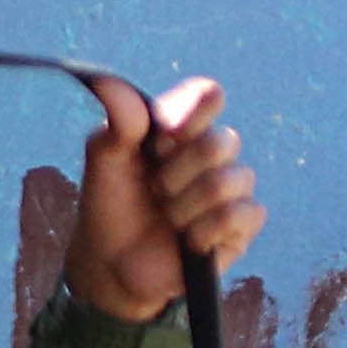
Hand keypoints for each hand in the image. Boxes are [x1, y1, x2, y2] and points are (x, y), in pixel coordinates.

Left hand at [63, 74, 265, 322]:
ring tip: (169, 218)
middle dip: (178, 172)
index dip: (193, 112)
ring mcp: (232, 190)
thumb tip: (110, 82)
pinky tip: (188, 240)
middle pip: (222, 142)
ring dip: (185, 206)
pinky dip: (204, 230)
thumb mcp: (104, 160)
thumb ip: (117, 122)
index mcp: (182, 127)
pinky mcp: (242, 229)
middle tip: (154, 189)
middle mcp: (213, 154)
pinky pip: (239, 215)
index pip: (207, 97)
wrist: (112, 265)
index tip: (162, 138)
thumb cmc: (110, 206)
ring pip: (228, 181)